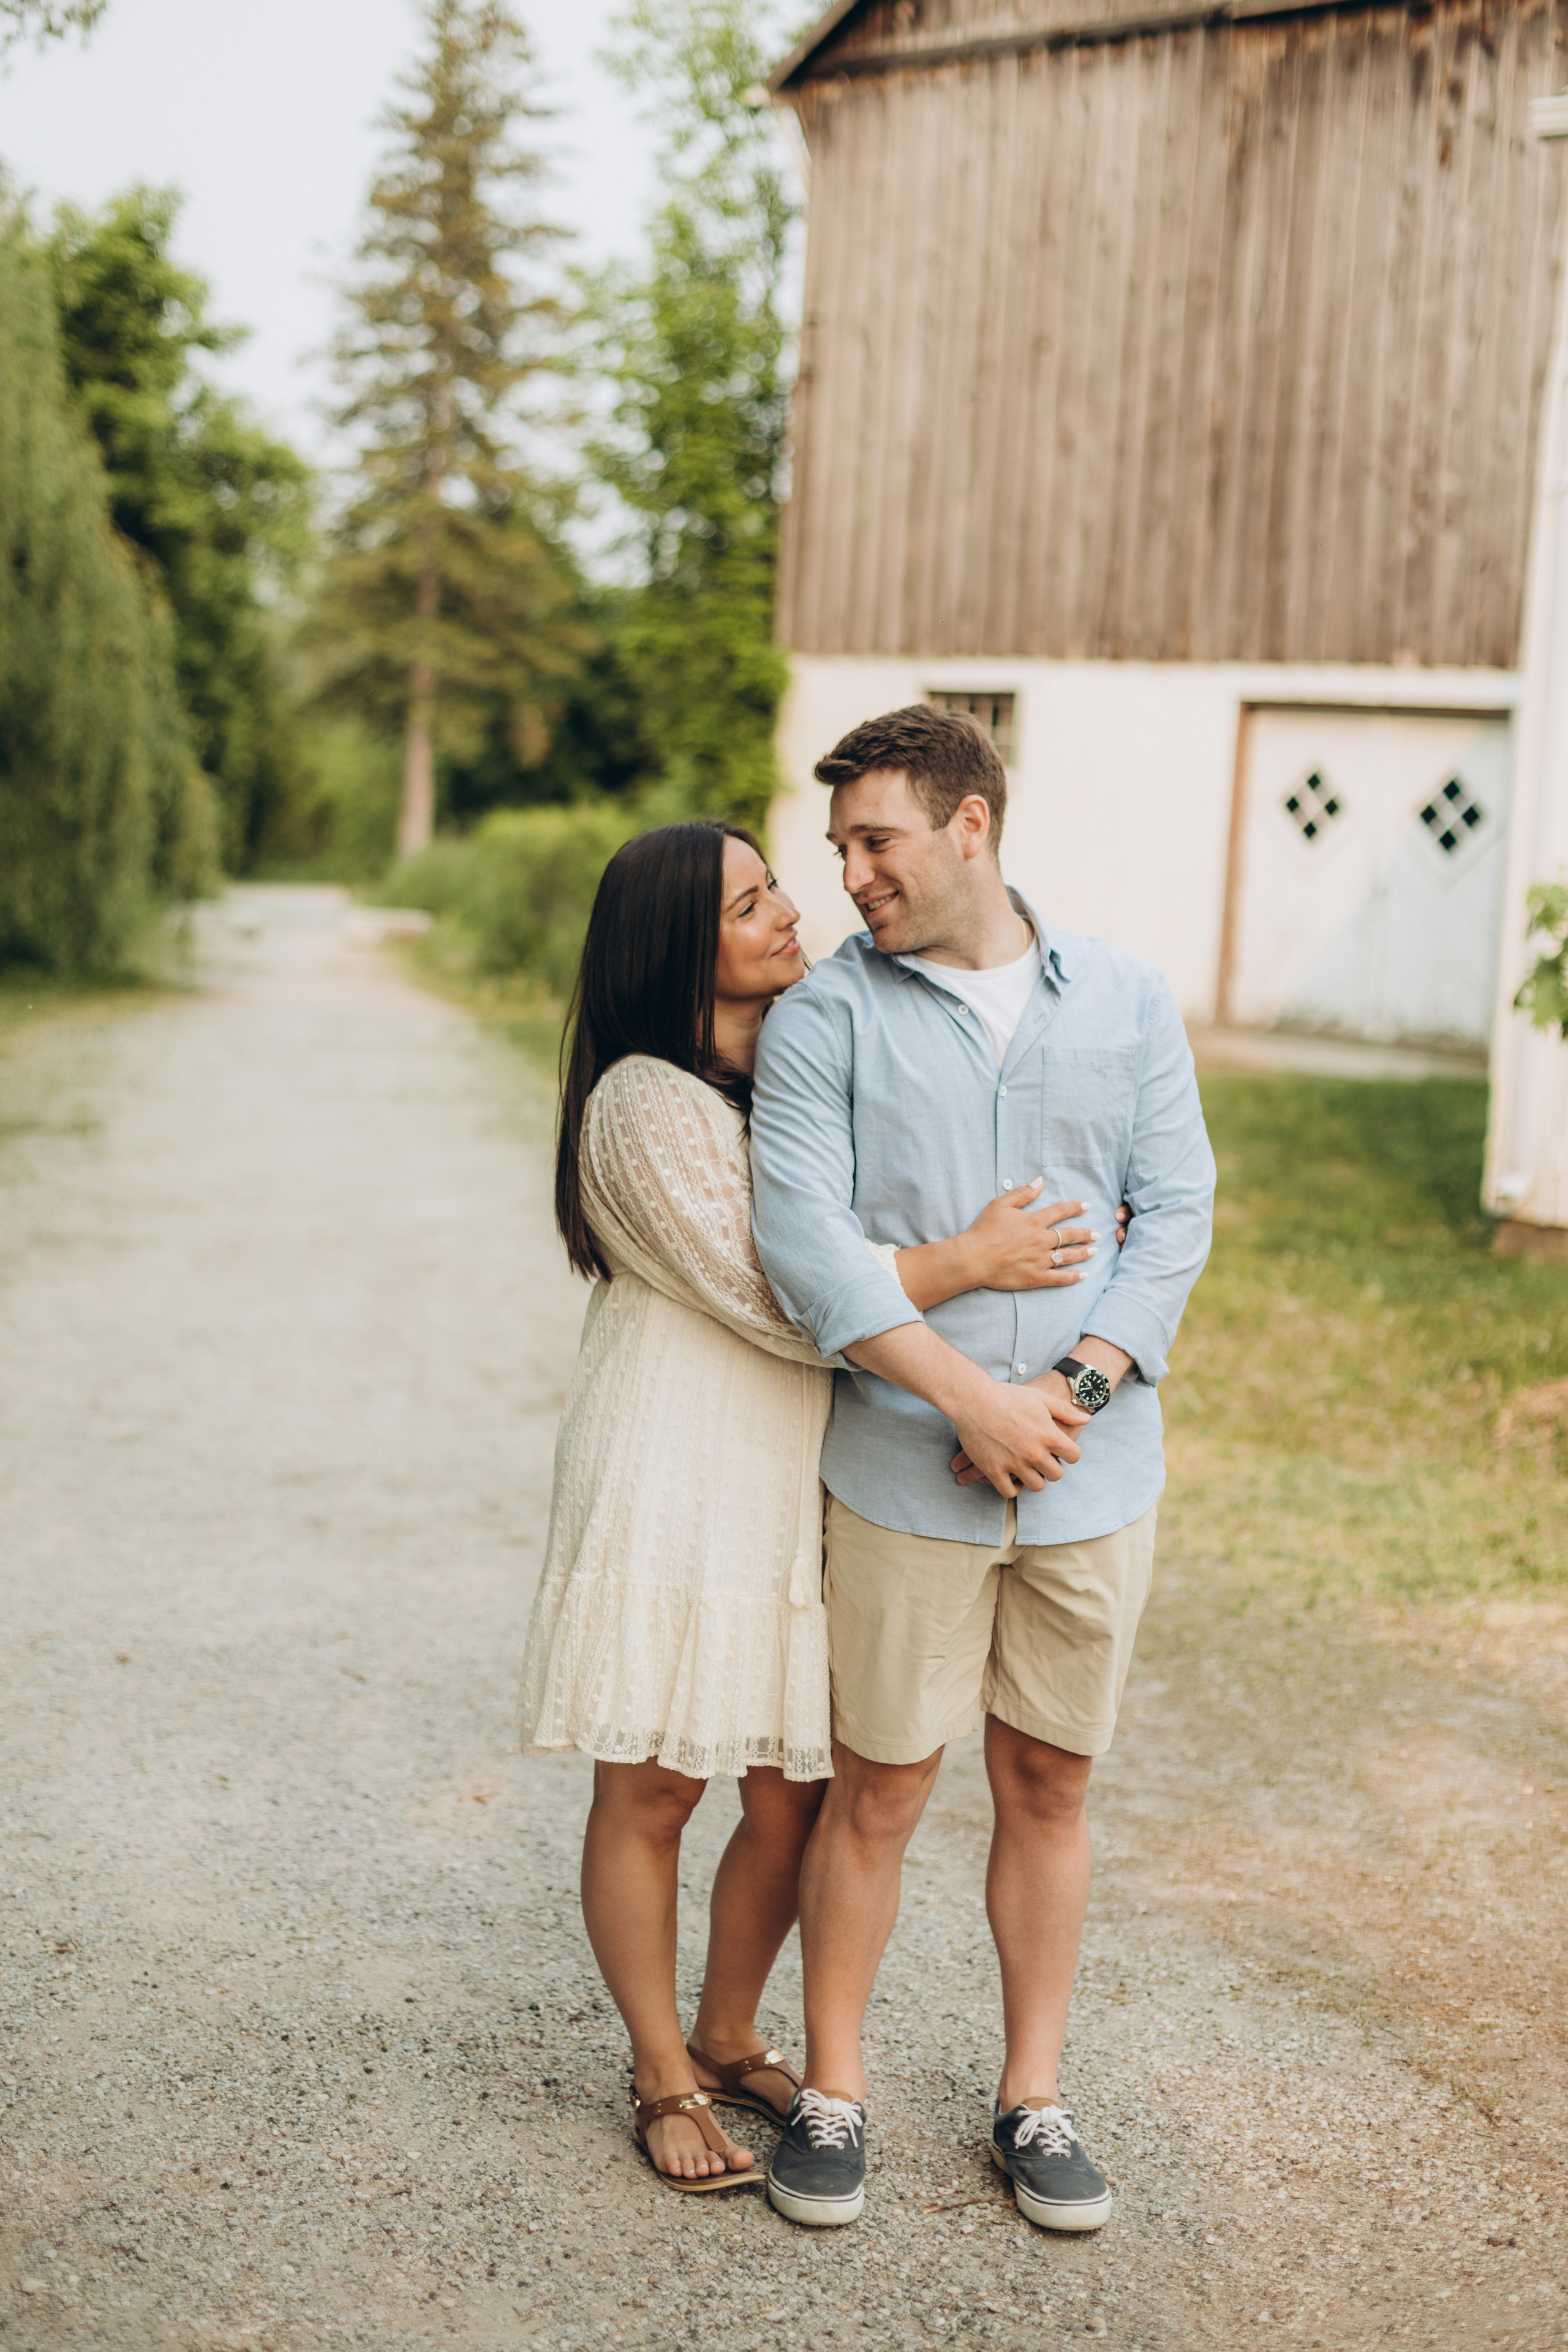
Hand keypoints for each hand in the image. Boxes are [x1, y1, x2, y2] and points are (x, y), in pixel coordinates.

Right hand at [947, 1375, 1088, 1497]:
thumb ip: (1065, 1410)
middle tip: (1043, 1460)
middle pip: (1056, 1474)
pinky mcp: (994, 1471)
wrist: (974, 1399)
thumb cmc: (1008, 1396)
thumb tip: (1087, 1418)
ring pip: (1036, 1485)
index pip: (1074, 1456)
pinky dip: (1012, 1488)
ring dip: (1034, 1478)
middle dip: (1052, 1468)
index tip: (1060, 1450)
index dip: (1069, 1453)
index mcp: (1049, 1435)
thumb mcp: (1041, 1398)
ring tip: (1028, 1468)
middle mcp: (1035, 1453)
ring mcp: (1014, 1464)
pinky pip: (1009, 1492)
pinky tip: (1011, 1478)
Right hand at [960, 1183, 1101, 1290]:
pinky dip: (1073, 1277)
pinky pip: (1059, 1278)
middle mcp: (1041, 1240)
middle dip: (1085, 1234)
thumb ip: (1022, 1193)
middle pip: (1070, 1235)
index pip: (1061, 1211)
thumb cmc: (984, 1231)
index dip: (1075, 1207)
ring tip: (1094, 1251)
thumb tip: (1040, 1181)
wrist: (973, 1258)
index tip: (1087, 1206)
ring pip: (1068, 1256)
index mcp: (1034, 1222)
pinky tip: (1084, 1275)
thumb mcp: (1000, 1205)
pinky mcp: (1035, 1278)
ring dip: (1083, 1253)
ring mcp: (1040, 1260)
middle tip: (1096, 1234)